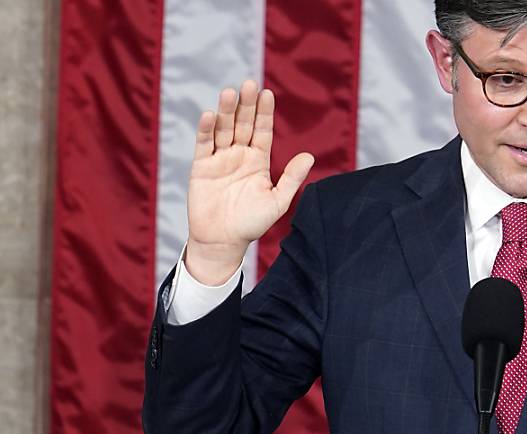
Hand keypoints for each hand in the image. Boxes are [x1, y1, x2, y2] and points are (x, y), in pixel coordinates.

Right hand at [184, 79, 314, 284]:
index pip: (262, 130)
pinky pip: (204, 145)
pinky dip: (206, 130)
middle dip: (247, 104)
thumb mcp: (277, 201)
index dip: (264, 112)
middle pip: (243, 124)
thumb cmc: (252, 224)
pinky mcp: (201, 167)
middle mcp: (239, 155)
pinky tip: (210, 115)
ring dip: (226, 111)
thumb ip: (291, 178)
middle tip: (249, 83)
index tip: (268, 93)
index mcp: (258, 160)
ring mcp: (219, 159)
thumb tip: (310, 156)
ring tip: (230, 93)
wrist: (223, 242)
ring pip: (223, 129)